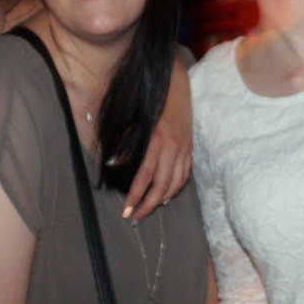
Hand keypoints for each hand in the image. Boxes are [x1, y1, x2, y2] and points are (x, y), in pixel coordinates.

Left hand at [122, 58, 191, 221]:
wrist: (176, 87)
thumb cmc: (150, 103)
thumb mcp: (134, 122)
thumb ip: (125, 145)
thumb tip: (114, 165)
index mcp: (156, 140)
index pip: (144, 176)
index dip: (135, 195)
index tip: (126, 210)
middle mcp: (172, 147)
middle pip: (162, 186)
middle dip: (147, 204)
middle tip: (134, 217)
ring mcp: (184, 149)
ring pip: (175, 184)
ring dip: (161, 200)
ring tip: (147, 209)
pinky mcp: (190, 149)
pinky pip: (184, 176)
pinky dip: (174, 189)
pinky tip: (165, 196)